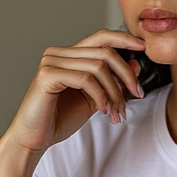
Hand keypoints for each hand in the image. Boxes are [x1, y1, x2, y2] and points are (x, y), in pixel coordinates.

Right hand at [4, 29, 146, 155]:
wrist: (34, 139)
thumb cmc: (59, 119)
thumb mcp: (94, 99)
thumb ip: (111, 82)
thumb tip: (135, 64)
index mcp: (68, 56)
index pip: (100, 37)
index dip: (123, 39)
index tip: (143, 48)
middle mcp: (58, 53)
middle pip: (104, 52)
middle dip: (126, 75)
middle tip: (137, 95)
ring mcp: (51, 62)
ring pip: (98, 67)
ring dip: (114, 92)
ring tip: (116, 113)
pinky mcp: (47, 75)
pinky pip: (85, 79)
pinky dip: (100, 96)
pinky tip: (103, 110)